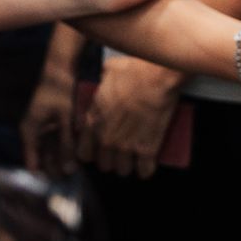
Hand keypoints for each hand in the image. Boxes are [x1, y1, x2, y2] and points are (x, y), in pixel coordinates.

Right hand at [20, 62, 78, 174]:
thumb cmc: (59, 92)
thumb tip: (68, 170)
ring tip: (75, 168)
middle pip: (41, 158)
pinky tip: (76, 153)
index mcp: (29, 132)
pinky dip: (64, 146)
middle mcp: (32, 132)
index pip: (32, 164)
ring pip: (49, 150)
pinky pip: (55, 140)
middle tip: (71, 179)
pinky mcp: (50, 121)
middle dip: (55, 168)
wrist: (60, 68)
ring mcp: (41, 127)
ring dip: (61, 158)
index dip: (43, 176)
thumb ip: (66, 144)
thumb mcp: (65, 120)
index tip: (56, 188)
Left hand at [78, 56, 184, 177]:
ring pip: (122, 170)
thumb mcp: (108, 70)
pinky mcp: (147, 149)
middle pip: (104, 164)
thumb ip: (101, 80)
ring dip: (128, 165)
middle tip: (119, 151)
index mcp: (93, 121)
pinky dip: (146, 169)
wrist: (157, 77)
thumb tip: (104, 78)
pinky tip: (147, 164)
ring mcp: (126, 146)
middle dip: (111, 159)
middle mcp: (106, 138)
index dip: (92, 152)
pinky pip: (144, 171)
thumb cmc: (133, 70)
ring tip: (134, 157)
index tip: (99, 148)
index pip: (84, 153)